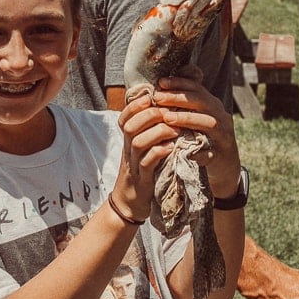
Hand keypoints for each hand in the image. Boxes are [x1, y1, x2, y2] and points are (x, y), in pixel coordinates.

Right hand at [113, 89, 178, 220]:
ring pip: (138, 142)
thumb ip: (148, 131)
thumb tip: (163, 109)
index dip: (135, 105)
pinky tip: (171, 148)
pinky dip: (159, 152)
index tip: (150, 96)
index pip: (124, 117)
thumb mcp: (142, 149)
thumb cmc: (143, 171)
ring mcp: (134, 165)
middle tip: (168, 113)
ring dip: (157, 132)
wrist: (131, 202)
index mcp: (128, 140)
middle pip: (130, 126)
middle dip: (149, 115)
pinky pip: (147, 163)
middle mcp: (128, 150)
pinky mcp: (142, 179)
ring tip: (174, 131)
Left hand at [151, 75, 240, 195]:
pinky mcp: (221, 155)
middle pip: (202, 102)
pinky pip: (210, 153)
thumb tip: (160, 87)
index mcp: (213, 106)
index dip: (179, 83)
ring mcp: (223, 136)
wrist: (223, 165)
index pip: (197, 89)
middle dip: (178, 98)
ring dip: (187, 118)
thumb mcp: (196, 118)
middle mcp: (221, 117)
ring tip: (167, 118)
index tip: (160, 83)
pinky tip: (183, 150)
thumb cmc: (202, 138)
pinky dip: (198, 152)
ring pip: (210, 123)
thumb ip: (184, 105)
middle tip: (158, 98)